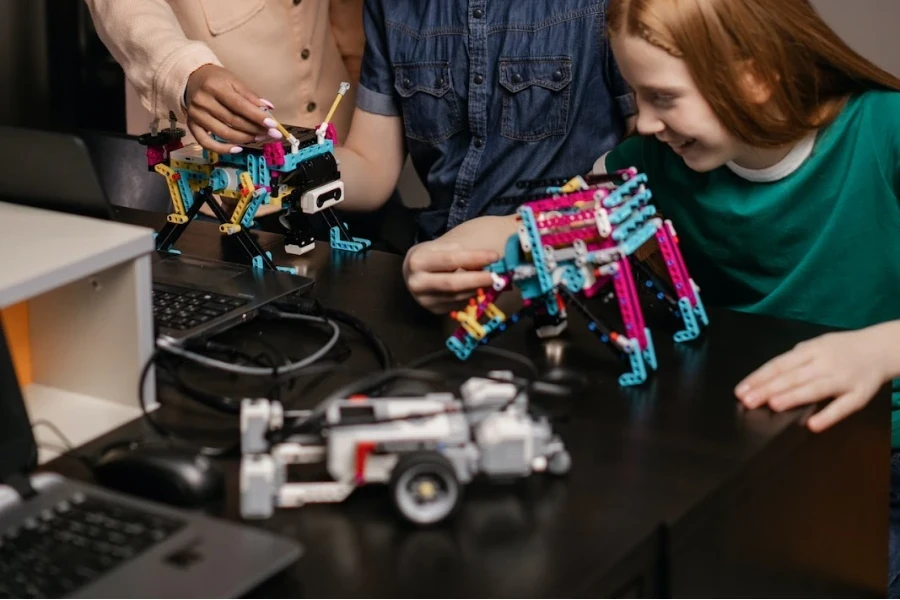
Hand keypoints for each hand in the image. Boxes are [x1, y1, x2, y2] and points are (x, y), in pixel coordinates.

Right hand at [185, 64, 273, 152]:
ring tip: (258, 138)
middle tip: (270, 134)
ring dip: (244, 139)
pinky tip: (238, 149)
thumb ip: (250, 96)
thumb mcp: (234, 81)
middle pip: (233, 121)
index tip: (272, 125)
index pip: (239, 105)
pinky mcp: (191, 125)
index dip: (257, 117)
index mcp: (215, 87)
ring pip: (223, 133)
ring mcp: (196, 115)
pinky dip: (223, 149)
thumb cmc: (216, 80)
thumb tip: (269, 109)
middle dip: (255, 130)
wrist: (191, 78)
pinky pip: (206, 143)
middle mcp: (203, 101)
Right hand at [403, 241, 498, 313]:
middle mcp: (417, 283)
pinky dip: (471, 296)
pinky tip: (479, 288)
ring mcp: (424, 300)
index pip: (450, 260)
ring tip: (491, 280)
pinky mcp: (434, 309)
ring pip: (457, 296)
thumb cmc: (433, 255)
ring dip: (477, 288)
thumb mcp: (443, 247)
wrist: (414, 272)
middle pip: (453, 283)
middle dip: (478, 279)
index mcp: (417, 261)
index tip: (495, 256)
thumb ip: (461, 253)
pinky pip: (458, 304)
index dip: (474, 258)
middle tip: (497, 275)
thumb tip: (488, 262)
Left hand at [734, 326, 891, 431]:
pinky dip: (828, 415)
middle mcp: (825, 363)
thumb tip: (765, 377)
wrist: (881, 348)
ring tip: (773, 404)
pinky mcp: (860, 395)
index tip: (741, 390)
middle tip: (748, 401)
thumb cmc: (841, 349)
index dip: (759, 377)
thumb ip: (793, 361)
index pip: (779, 364)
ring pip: (815, 388)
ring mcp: (843, 378)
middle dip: (768, 389)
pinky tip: (813, 425)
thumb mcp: (815, 346)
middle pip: (793, 376)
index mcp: (811, 350)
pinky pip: (844, 406)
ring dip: (793, 396)